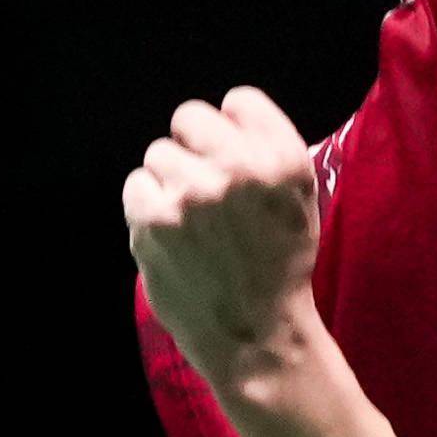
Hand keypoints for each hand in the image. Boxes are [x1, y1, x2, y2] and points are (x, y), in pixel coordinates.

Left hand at [125, 85, 327, 380]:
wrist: (256, 336)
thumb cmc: (279, 264)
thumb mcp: (300, 197)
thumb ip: (267, 147)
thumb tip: (222, 113)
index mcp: (281, 159)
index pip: (240, 100)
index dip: (232, 128)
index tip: (233, 157)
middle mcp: (236, 168)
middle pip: (189, 118)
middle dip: (193, 148)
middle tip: (205, 186)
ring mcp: (190, 192)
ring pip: (158, 153)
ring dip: (169, 180)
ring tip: (190, 218)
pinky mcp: (152, 219)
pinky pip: (136, 185)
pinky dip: (147, 206)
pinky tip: (170, 233)